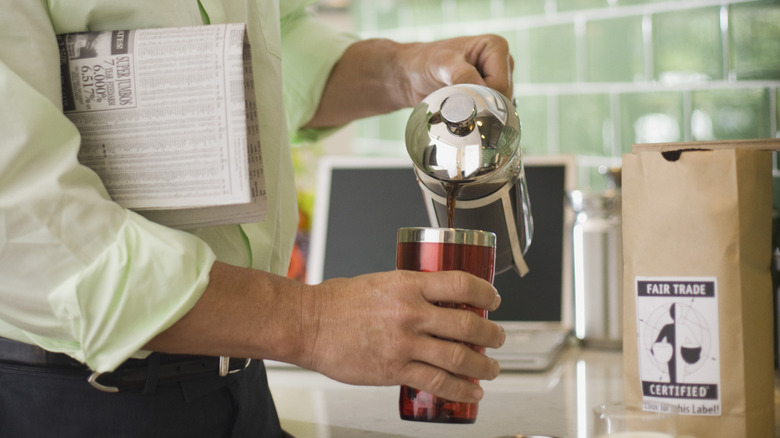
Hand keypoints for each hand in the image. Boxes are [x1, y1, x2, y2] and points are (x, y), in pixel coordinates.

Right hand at [298, 269, 505, 402]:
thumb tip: (437, 301)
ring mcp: (404, 343)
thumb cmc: (338, 302)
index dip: (486, 293)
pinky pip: (437, 382)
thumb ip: (410, 291)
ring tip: (491, 369)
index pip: (461, 285)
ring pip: (458, 358)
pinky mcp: (394, 370)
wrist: (309, 324)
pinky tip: (472, 391)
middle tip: (499, 338)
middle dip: (492, 335)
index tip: (494, 300)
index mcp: (408, 284)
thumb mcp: (382, 282)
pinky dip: (461, 389)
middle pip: (468, 325)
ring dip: (483, 366)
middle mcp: (410, 313)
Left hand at [394, 34, 513, 105]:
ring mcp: (497, 80)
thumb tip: (480, 96)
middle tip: (456, 103)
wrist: (411, 75)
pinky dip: (476, 116)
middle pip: (502, 97)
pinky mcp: (489, 94)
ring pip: (498, 107)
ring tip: (456, 104)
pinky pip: (491, 112)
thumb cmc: (425, 62)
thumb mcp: (442, 64)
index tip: (458, 97)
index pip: (500, 85)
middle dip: (481, 105)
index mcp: (496, 47)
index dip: (482, 96)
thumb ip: (462, 75)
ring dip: (477, 112)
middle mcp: (502, 62)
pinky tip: (460, 111)